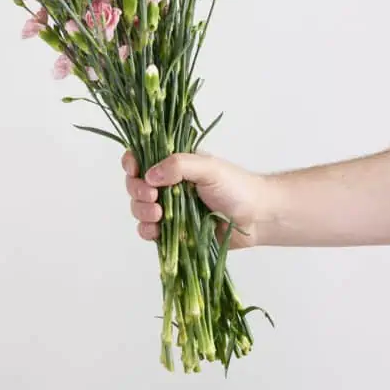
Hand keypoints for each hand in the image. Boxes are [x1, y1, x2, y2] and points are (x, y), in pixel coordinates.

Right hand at [122, 149, 270, 248]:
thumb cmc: (237, 188)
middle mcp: (167, 186)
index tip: (134, 169)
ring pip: (138, 209)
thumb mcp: (209, 168)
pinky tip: (156, 230)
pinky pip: (148, 231)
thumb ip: (179, 166)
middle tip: (152, 196)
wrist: (257, 218)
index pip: (142, 158)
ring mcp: (168, 209)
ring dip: (141, 211)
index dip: (131, 163)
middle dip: (137, 191)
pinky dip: (147, 231)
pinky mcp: (172, 231)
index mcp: (173, 165)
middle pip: (135, 185)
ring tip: (159, 214)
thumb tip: (150, 175)